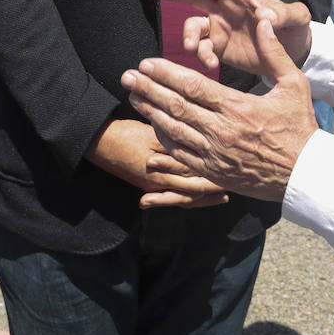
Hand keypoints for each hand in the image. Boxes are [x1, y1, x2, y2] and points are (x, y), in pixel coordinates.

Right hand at [83, 117, 228, 207]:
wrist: (97, 143)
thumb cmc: (124, 135)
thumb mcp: (151, 136)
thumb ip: (173, 144)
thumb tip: (197, 148)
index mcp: (163, 169)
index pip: (196, 174)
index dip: (216, 173)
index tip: (234, 169)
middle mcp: (161, 183)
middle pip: (194, 189)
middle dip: (214, 187)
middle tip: (236, 186)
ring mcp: (154, 187)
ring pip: (185, 197)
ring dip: (204, 197)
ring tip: (223, 196)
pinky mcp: (148, 186)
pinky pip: (173, 196)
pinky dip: (188, 199)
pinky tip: (198, 199)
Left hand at [122, 18, 317, 201]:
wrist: (304, 175)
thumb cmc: (300, 127)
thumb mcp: (295, 85)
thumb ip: (275, 53)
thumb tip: (264, 21)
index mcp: (238, 107)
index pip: (193, 86)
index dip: (166, 74)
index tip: (147, 63)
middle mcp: (221, 131)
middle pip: (175, 106)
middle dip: (148, 89)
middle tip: (128, 76)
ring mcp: (214, 154)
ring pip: (173, 130)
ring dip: (150, 111)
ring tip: (133, 96)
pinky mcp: (213, 171)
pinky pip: (180, 153)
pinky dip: (164, 138)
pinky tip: (153, 123)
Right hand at [143, 0, 311, 76]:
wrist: (293, 51)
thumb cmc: (295, 27)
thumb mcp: (297, 18)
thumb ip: (286, 14)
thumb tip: (267, 15)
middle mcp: (225, 7)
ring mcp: (219, 27)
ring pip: (194, 27)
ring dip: (189, 37)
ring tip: (194, 49)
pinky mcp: (218, 47)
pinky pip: (202, 50)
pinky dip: (202, 57)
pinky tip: (212, 65)